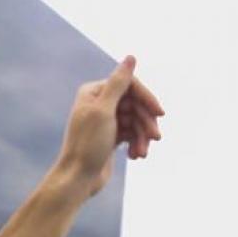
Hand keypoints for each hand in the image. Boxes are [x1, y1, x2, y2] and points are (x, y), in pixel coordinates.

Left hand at [54, 55, 163, 200]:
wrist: (77, 179)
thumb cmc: (87, 145)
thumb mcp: (104, 112)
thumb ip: (118, 84)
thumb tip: (131, 57)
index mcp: (93, 92)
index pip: (129, 85)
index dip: (146, 98)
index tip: (159, 114)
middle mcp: (98, 103)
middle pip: (135, 104)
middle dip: (146, 122)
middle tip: (156, 137)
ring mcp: (105, 121)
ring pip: (135, 121)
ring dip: (143, 136)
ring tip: (143, 153)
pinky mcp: (110, 137)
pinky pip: (131, 134)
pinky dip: (136, 144)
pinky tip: (136, 156)